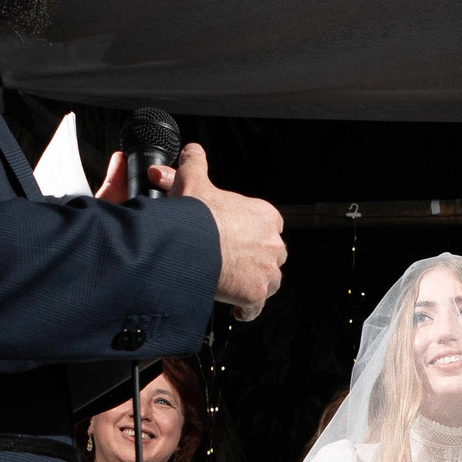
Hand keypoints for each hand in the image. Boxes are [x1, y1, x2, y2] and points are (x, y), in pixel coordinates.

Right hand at [123, 142, 285, 320]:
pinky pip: (257, 306)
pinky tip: (236, 309)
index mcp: (264, 215)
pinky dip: (247, 309)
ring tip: (234, 286)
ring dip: (253, 284)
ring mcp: (267, 270)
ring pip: (268, 280)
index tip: (236, 237)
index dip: (252, 232)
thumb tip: (192, 152)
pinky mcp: (256, 294)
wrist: (188, 245)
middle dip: (255, 260)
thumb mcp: (193, 181)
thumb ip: (195, 164)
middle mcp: (272, 242)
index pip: (268, 225)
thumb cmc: (193, 216)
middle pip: (270, 254)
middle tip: (231, 263)